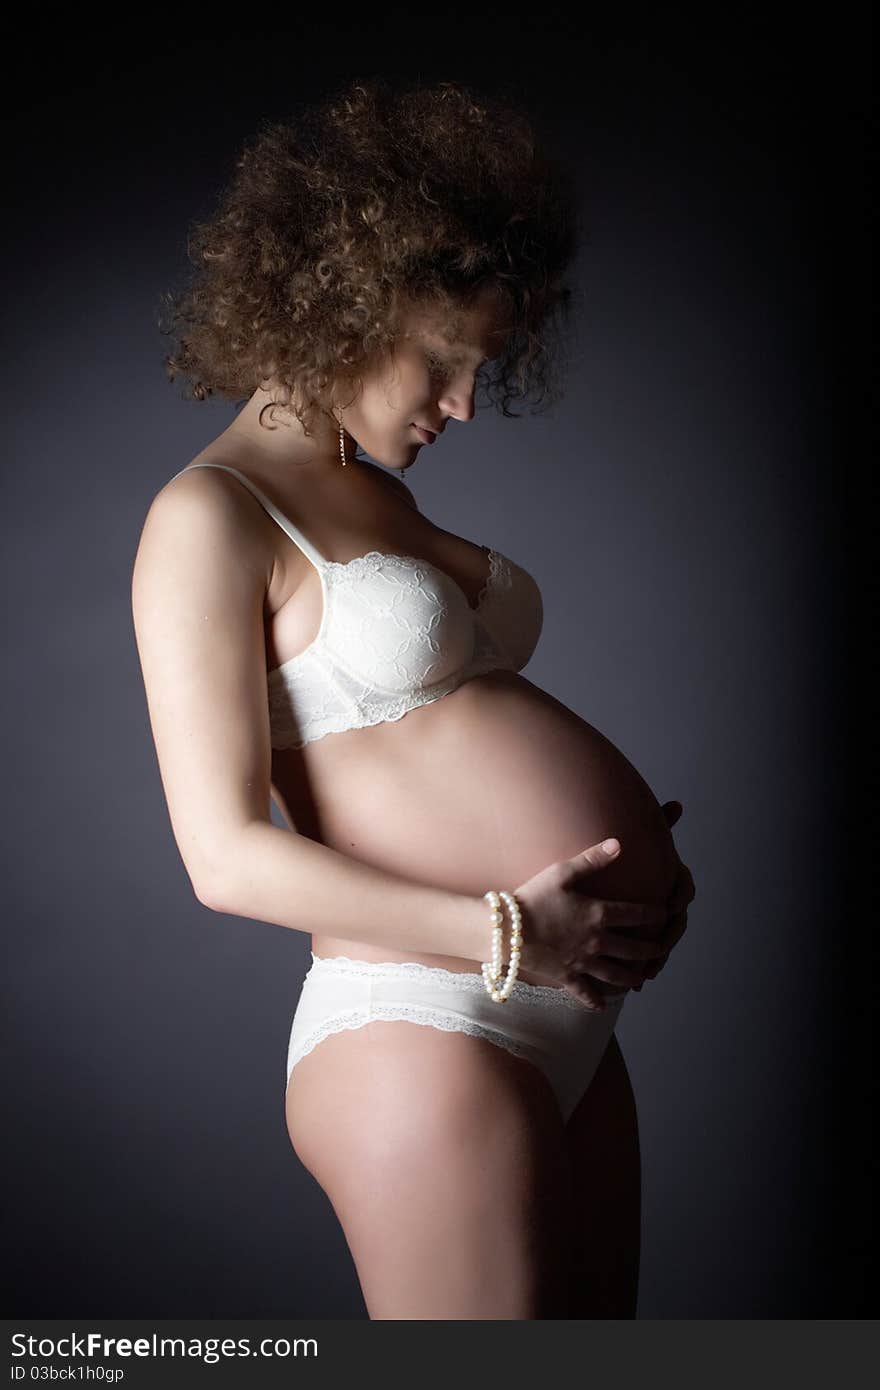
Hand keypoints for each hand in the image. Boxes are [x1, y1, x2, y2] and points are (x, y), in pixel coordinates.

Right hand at [514, 838, 669, 1009]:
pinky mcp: (566, 976)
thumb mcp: (562, 872)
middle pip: (633, 949)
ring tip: (641, 979)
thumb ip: (592, 859)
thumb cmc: (533, 896)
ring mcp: (582, 962)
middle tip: (662, 949)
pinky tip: (603, 1007)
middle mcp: (596, 941)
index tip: (665, 914)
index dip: (654, 914)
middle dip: (652, 950)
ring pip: (615, 975)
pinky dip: (595, 1001)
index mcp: (598, 914)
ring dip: (631, 977)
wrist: (507, 930)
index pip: (636, 915)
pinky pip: (584, 993)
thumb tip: (618, 843)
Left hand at [631, 800, 694, 991]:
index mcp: (666, 881)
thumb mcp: (642, 841)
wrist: (614, 878)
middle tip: (660, 944)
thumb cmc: (630, 859)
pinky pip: (644, 960)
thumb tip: (678, 804)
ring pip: (660, 946)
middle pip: (675, 924)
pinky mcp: (639, 940)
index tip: (670, 903)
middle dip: (668, 936)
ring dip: (655, 960)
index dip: (680, 896)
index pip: (684, 888)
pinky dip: (641, 970)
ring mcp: (653, 925)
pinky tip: (632, 983)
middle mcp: (663, 905)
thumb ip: (659, 823)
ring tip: (646, 972)